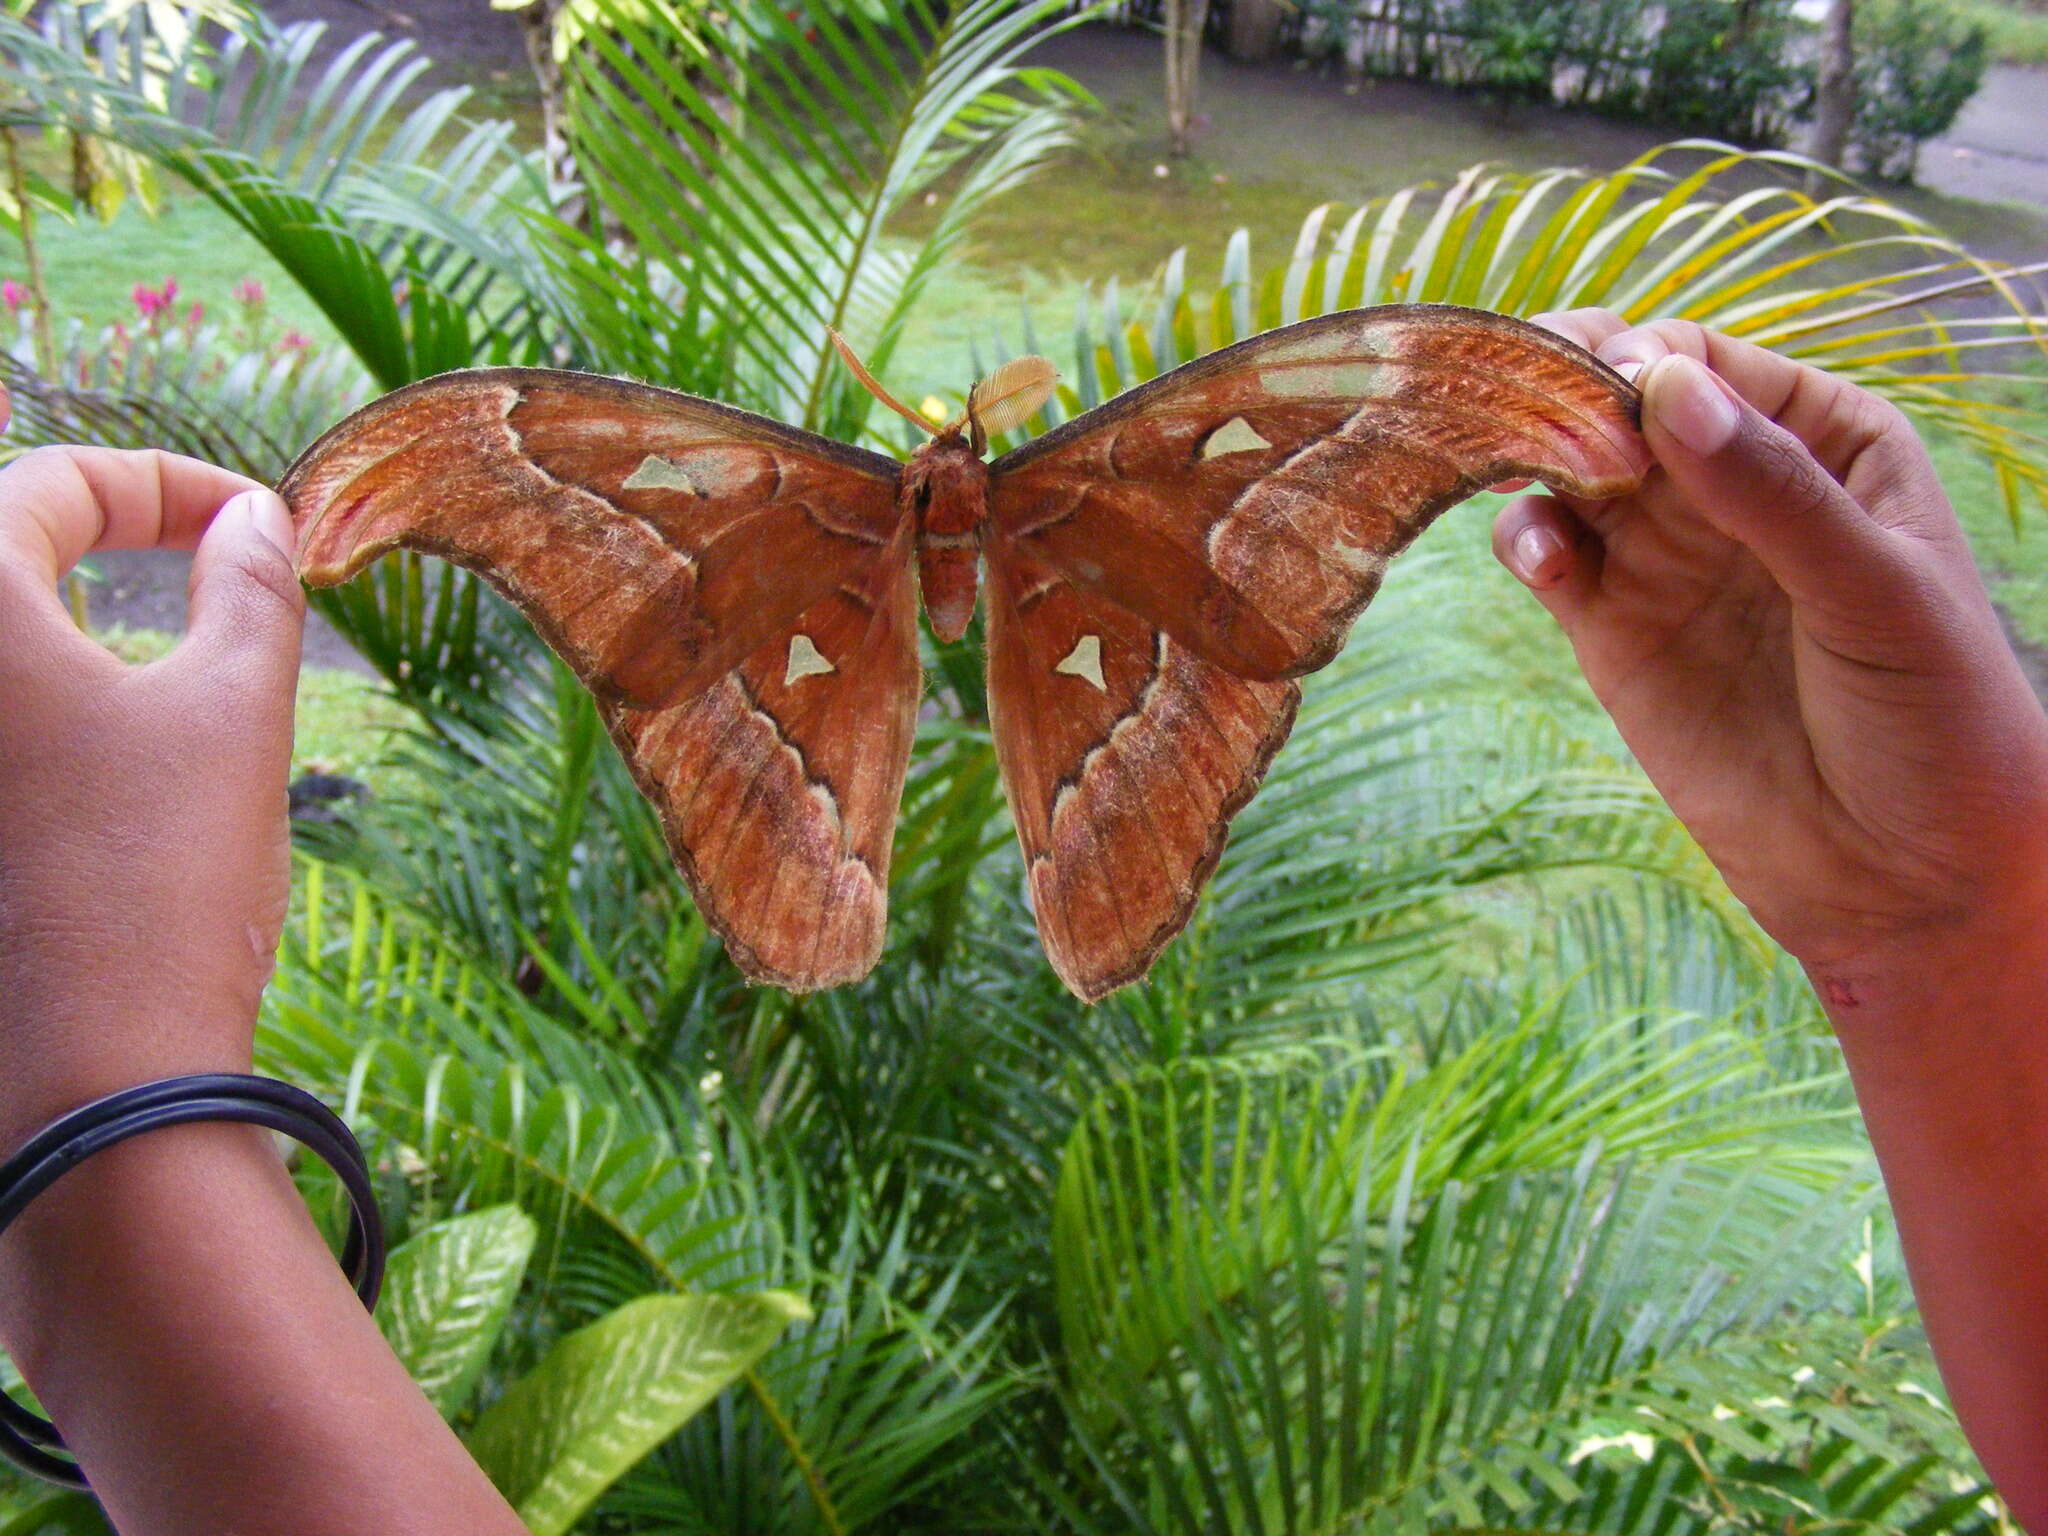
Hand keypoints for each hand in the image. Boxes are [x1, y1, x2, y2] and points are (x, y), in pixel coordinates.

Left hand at [0, 391, 304, 1155]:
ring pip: (5, 651)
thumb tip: (255, 519)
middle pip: (2, 553)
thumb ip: (250, 591)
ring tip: (175, 654)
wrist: (98, 1079)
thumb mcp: (233, 713)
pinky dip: (50, 709)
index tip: (253, 524)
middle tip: (209, 562)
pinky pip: (6, 736)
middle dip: (106, 535)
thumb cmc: (163, 881)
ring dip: (72, 621)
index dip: (165, 485)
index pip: (50, 484)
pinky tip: (118, 752)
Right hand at [1490, 313, 2047, 1000]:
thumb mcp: (1876, 592)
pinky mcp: (1614, 632)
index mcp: (1824, 441)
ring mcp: (1669, 558)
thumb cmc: (1937, 719)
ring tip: (1515, 475)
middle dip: (1563, 393)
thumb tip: (1666, 388)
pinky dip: (1528, 541)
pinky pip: (1552, 557)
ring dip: (1530, 458)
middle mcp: (1734, 484)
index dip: (1645, 360)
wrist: (1908, 879)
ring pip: (1571, 470)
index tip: (1606, 386)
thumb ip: (1772, 492)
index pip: (1708, 363)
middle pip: (1620, 402)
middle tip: (1518, 407)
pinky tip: (1544, 559)